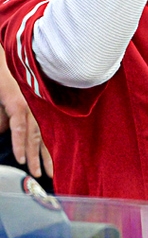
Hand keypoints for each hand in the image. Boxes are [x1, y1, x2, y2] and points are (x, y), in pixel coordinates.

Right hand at [0, 50, 50, 176]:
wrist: (1, 61)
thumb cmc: (4, 80)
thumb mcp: (6, 104)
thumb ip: (7, 119)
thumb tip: (5, 133)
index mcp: (37, 110)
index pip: (46, 134)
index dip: (49, 151)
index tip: (54, 168)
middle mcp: (36, 109)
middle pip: (44, 138)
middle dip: (47, 159)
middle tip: (50, 177)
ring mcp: (27, 106)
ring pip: (33, 136)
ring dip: (34, 156)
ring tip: (36, 173)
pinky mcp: (16, 103)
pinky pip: (19, 127)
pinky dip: (20, 143)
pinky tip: (21, 158)